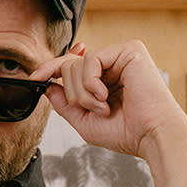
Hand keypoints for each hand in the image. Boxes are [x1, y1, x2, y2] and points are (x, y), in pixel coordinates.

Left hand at [32, 40, 186, 161]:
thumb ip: (64, 103)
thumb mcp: (84, 120)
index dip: (51, 69)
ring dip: (83, 93)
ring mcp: (121, 55)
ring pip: (76, 64)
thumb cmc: (126, 132)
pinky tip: (106, 96)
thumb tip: (47, 86)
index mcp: (105, 78)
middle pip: (68, 67)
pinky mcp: (129, 50)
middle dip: (74, 94)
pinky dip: (91, 83)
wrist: (151, 136)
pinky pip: (90, 60)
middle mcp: (113, 63)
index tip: (35, 77)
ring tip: (104, 107)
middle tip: (96, 110)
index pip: (71, 67)